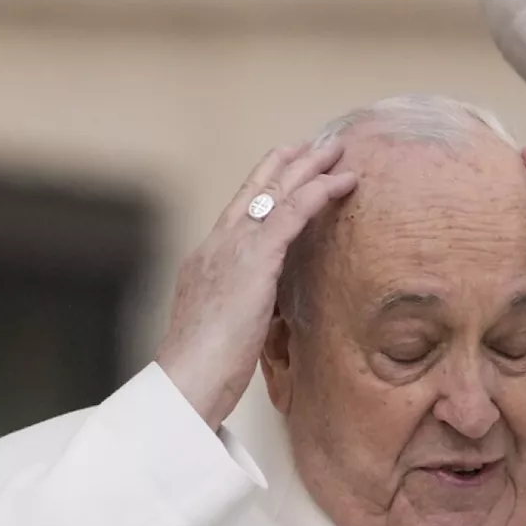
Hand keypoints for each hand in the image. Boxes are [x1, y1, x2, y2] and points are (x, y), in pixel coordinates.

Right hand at [156, 141, 356, 426]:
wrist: (185, 381)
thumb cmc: (202, 370)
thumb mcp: (223, 328)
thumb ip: (243, 309)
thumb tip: (263, 312)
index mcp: (205, 261)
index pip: (238, 211)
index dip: (263, 186)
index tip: (284, 168)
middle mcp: (216, 245)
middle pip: (254, 190)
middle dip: (285, 164)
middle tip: (312, 145)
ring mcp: (232, 248)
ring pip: (276, 193)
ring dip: (309, 168)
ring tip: (336, 151)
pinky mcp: (255, 260)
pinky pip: (292, 213)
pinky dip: (318, 192)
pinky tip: (341, 182)